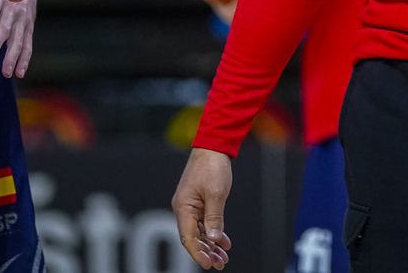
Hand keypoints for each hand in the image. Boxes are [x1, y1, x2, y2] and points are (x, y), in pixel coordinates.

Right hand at [173, 147, 233, 267]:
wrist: (212, 147)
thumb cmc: (212, 167)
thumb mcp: (216, 194)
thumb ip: (214, 218)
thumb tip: (212, 239)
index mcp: (183, 207)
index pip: (188, 238)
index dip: (198, 253)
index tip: (209, 264)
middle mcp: (184, 209)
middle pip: (193, 238)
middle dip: (206, 252)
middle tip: (220, 264)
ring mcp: (191, 206)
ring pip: (199, 232)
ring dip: (211, 245)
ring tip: (224, 257)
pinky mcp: (198, 203)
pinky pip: (204, 223)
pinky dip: (213, 233)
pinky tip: (224, 242)